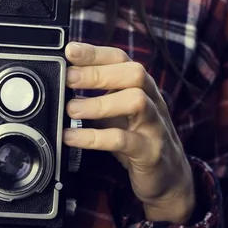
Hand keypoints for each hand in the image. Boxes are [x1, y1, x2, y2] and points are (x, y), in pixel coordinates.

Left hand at [63, 43, 194, 224]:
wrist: (167, 177)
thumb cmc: (136, 138)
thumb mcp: (114, 113)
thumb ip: (93, 97)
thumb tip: (59, 84)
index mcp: (140, 87)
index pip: (121, 59)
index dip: (96, 52)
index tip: (70, 51)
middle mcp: (151, 100)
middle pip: (134, 73)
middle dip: (98, 73)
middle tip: (68, 78)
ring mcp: (155, 125)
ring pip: (137, 101)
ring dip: (100, 103)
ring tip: (71, 109)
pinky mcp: (151, 152)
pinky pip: (125, 140)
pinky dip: (95, 137)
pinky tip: (73, 137)